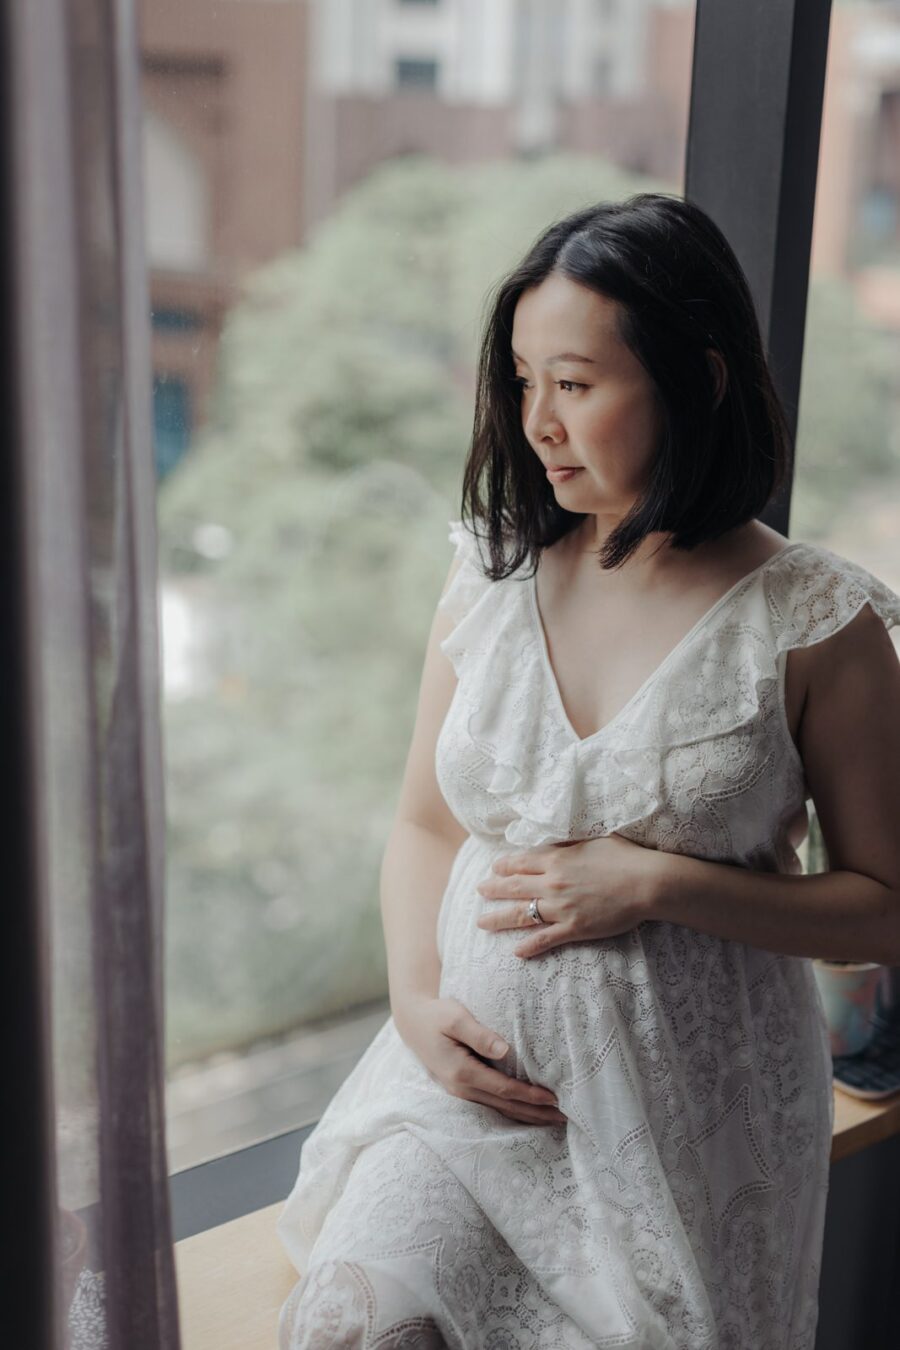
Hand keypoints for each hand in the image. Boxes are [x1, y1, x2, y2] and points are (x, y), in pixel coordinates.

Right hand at [392, 994, 566, 1125]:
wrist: (413, 1022)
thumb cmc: (436, 1015)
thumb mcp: (455, 1017)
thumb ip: (479, 1034)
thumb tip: (504, 1050)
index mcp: (461, 1073)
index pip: (504, 1090)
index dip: (530, 1096)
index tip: (554, 1099)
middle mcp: (461, 1089)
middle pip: (505, 1106)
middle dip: (535, 1113)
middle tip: (565, 1119)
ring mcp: (460, 1092)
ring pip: (500, 1109)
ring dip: (527, 1115)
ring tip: (554, 1120)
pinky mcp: (462, 1088)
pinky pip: (493, 1104)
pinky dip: (513, 1109)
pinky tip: (529, 1111)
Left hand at [475, 833, 661, 957]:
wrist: (646, 883)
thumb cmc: (625, 857)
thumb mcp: (593, 841)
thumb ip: (569, 844)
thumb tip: (554, 844)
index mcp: (557, 858)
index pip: (521, 862)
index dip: (504, 865)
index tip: (494, 868)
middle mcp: (553, 883)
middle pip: (513, 887)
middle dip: (492, 889)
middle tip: (479, 891)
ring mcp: (562, 907)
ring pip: (521, 914)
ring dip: (499, 919)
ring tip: (482, 923)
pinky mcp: (575, 928)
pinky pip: (545, 939)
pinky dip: (529, 946)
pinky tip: (516, 952)